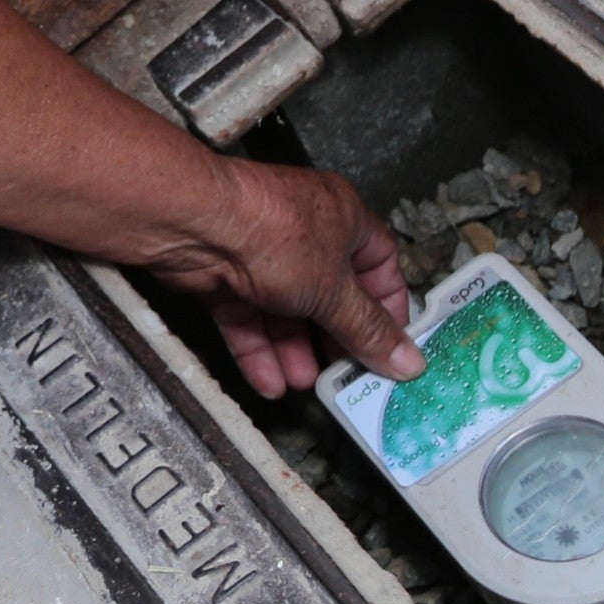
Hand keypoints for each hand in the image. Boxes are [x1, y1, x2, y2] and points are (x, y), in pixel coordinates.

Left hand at [142, 157, 423, 398]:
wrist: (195, 223)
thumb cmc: (273, 234)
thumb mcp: (334, 290)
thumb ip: (369, 330)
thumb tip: (408, 361)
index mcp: (344, 219)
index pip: (380, 265)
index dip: (388, 307)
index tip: (393, 347)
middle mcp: (304, 233)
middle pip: (330, 294)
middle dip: (336, 338)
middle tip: (348, 377)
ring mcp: (261, 254)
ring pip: (285, 311)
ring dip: (294, 351)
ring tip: (304, 384)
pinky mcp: (224, 275)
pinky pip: (247, 318)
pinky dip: (258, 350)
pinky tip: (269, 383)